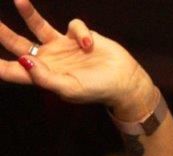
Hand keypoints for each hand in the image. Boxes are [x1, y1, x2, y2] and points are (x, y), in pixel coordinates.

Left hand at [0, 0, 154, 118]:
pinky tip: (89, 47)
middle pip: (17, 43)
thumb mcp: (69, 89)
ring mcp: (62, 46)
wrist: (126, 82)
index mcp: (42, 76)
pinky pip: (73, 26)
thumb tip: (23, 61)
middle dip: (2, 33)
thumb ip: (44, 77)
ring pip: (37, 25)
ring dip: (27, 13)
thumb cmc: (97, 90)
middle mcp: (48, 59)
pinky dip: (80, 34)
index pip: (12, 70)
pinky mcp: (78, 36)